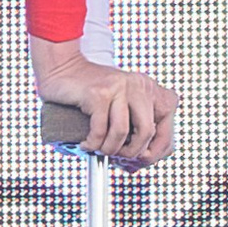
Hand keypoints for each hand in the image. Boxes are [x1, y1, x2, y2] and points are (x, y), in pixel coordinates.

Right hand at [29, 36, 177, 169]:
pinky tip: (86, 144)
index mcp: (148, 88)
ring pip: (122, 133)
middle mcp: (137, 85)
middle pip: (147, 132)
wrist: (61, 67)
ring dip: (108, 149)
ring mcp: (118, 88)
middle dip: (131, 152)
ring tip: (98, 149)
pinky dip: (92, 144)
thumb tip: (145, 157)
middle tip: (117, 156)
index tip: (141, 159)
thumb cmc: (89, 91)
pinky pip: (100, 131)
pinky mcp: (98, 93)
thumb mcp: (121, 103)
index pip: (166, 124)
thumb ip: (136, 122)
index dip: (156, 148)